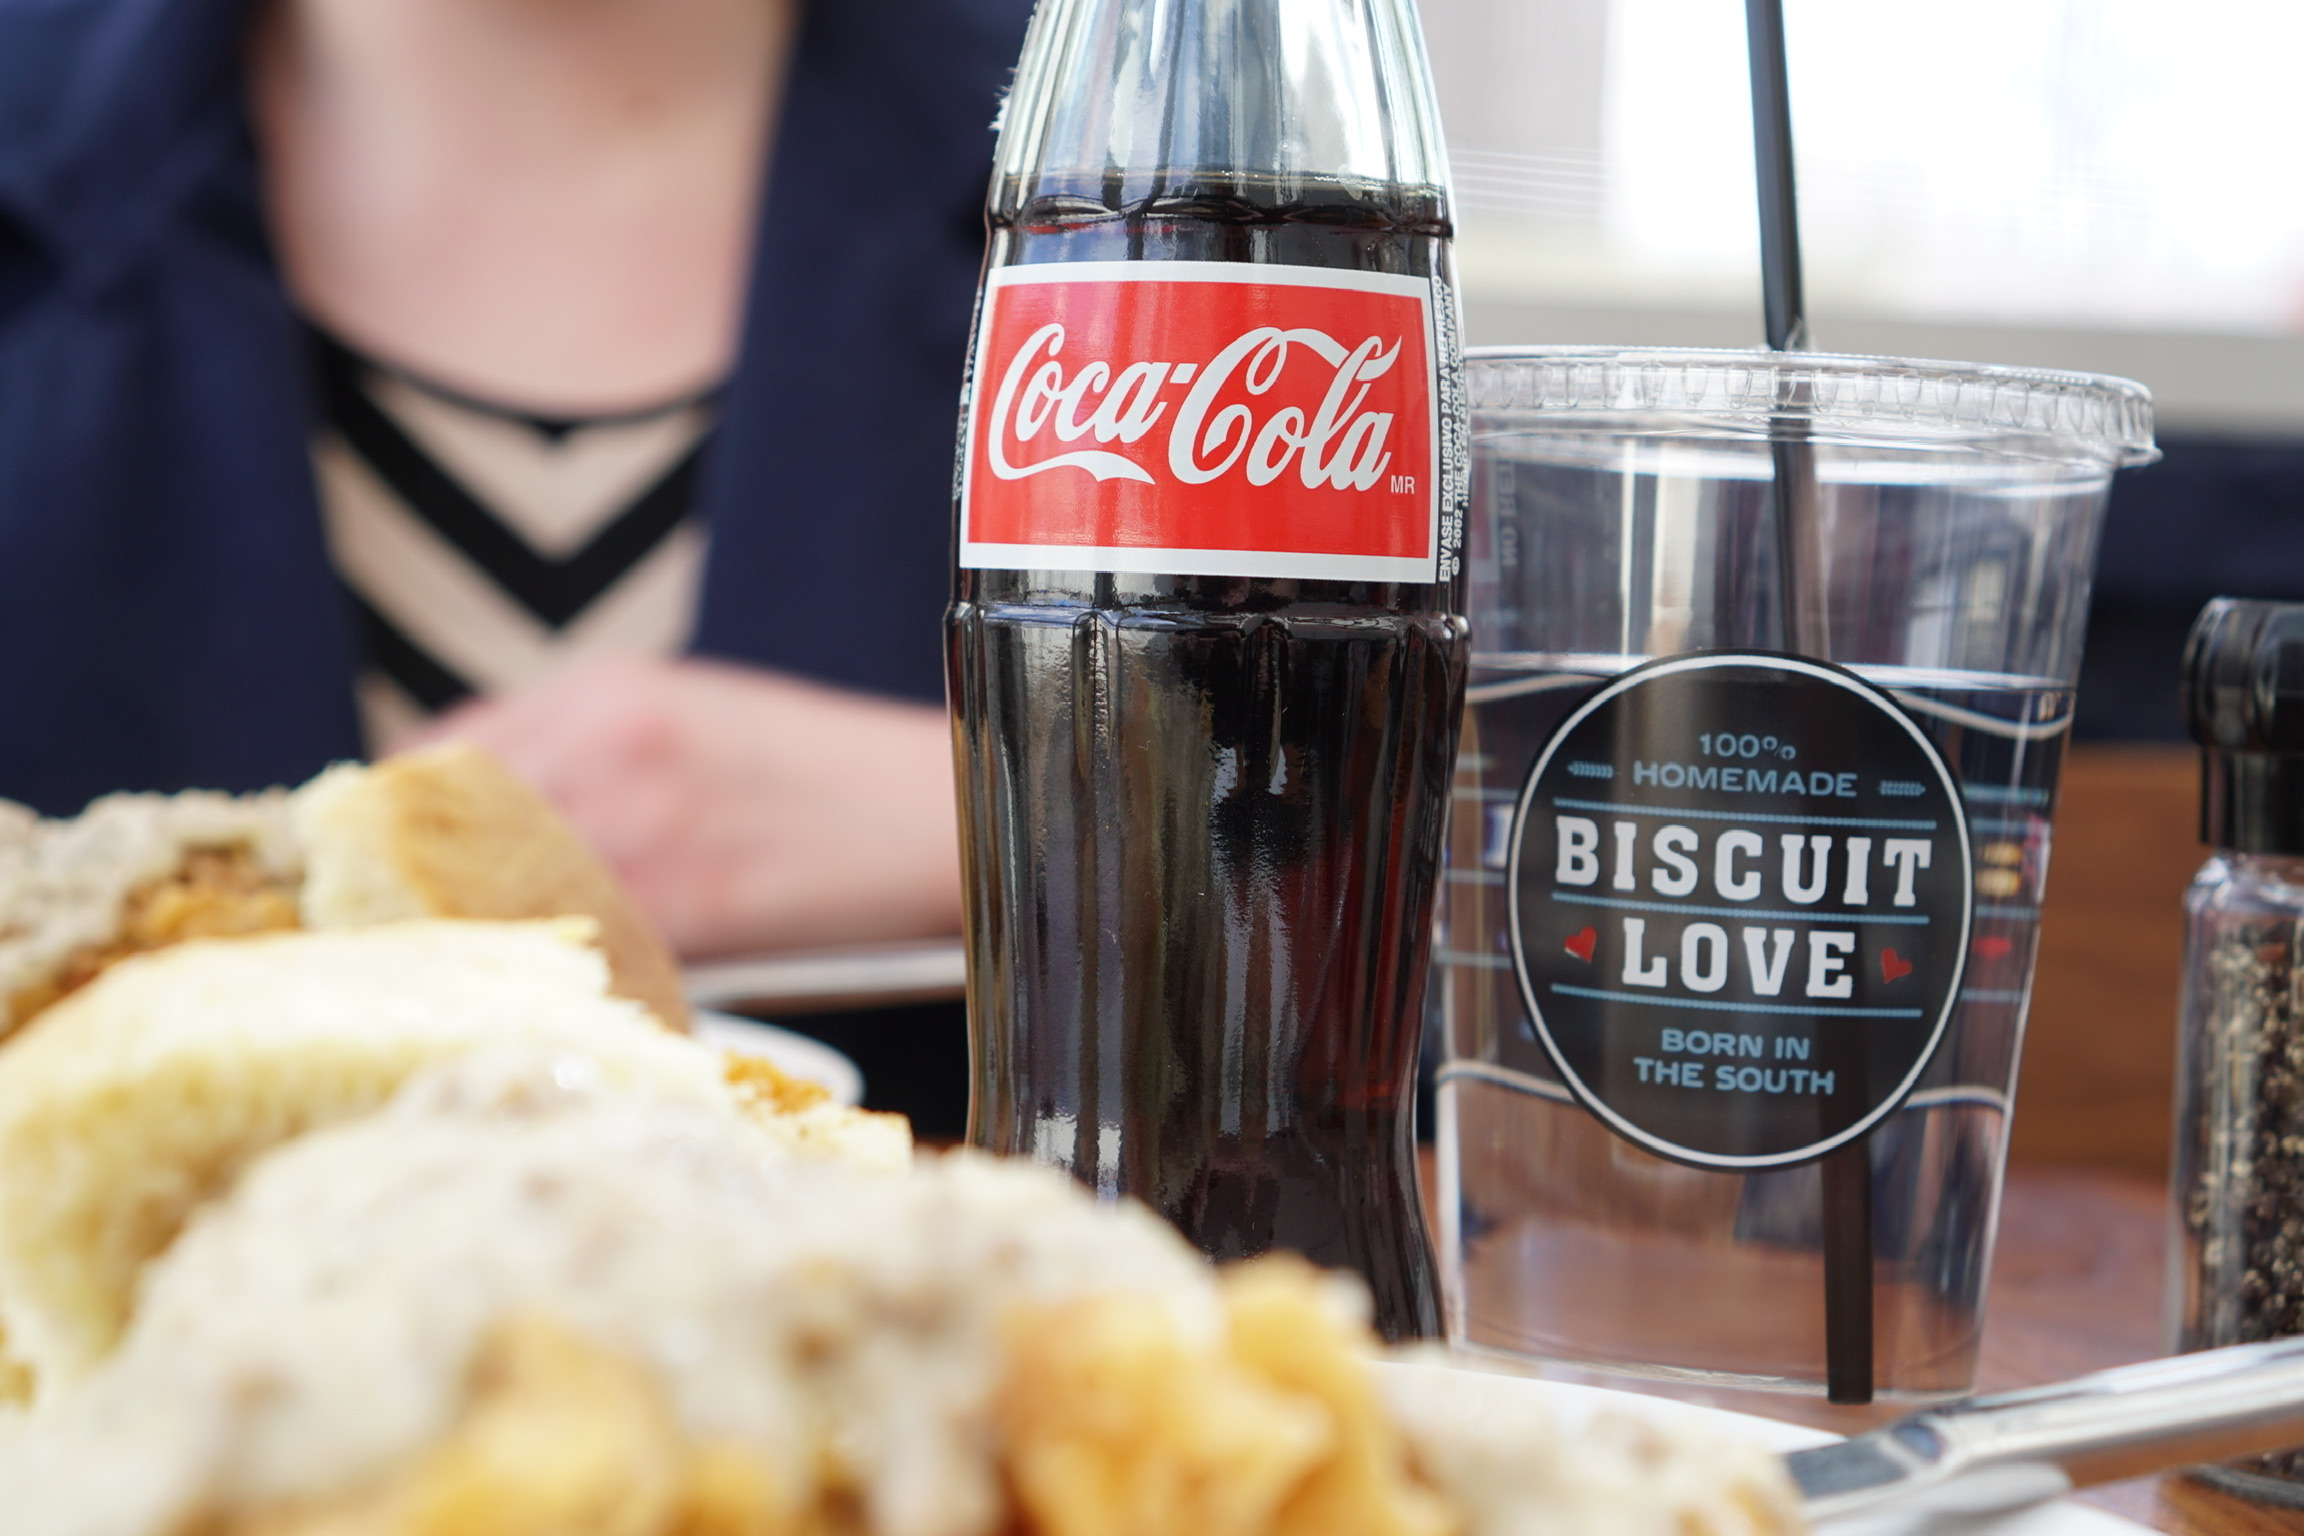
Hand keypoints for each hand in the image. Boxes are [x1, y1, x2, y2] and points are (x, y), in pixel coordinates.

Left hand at [407, 655, 960, 958]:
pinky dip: (568, 978)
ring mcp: (649, 824)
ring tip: (475, 984)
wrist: (943, 805)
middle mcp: (608, 746)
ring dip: (482, 942)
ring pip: (504, 895)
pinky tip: (573, 998)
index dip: (397, 823)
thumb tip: (472, 814)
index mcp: (603, 691)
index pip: (439, 755)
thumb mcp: (688, 715)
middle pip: (447, 829)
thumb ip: (582, 751)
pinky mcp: (696, 903)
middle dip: (417, 890)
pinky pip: (588, 951)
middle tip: (403, 946)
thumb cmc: (820, 771)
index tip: (379, 873)